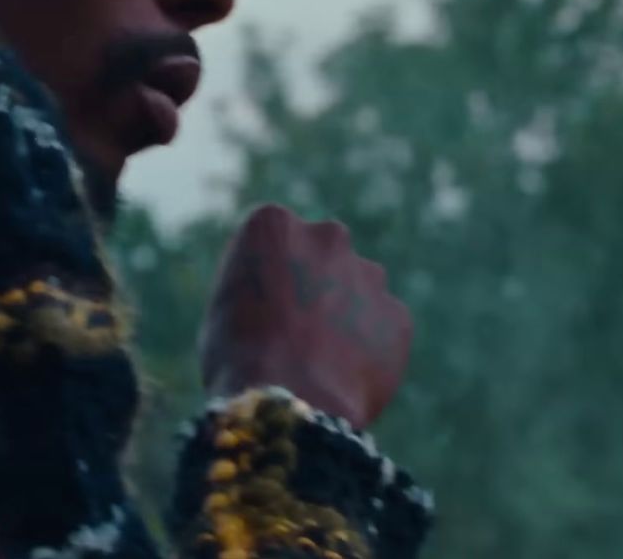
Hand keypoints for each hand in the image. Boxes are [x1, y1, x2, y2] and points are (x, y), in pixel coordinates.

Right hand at [198, 204, 411, 429]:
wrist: (290, 400)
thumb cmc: (237, 356)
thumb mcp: (224, 306)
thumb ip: (258, 287)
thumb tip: (273, 302)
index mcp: (273, 223)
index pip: (272, 237)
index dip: (266, 274)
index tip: (258, 304)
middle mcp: (326, 236)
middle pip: (321, 253)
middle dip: (313, 281)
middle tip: (294, 328)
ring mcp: (369, 274)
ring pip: (357, 288)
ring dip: (344, 311)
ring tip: (319, 360)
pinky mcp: (398, 315)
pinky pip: (382, 327)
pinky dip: (369, 346)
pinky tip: (343, 376)